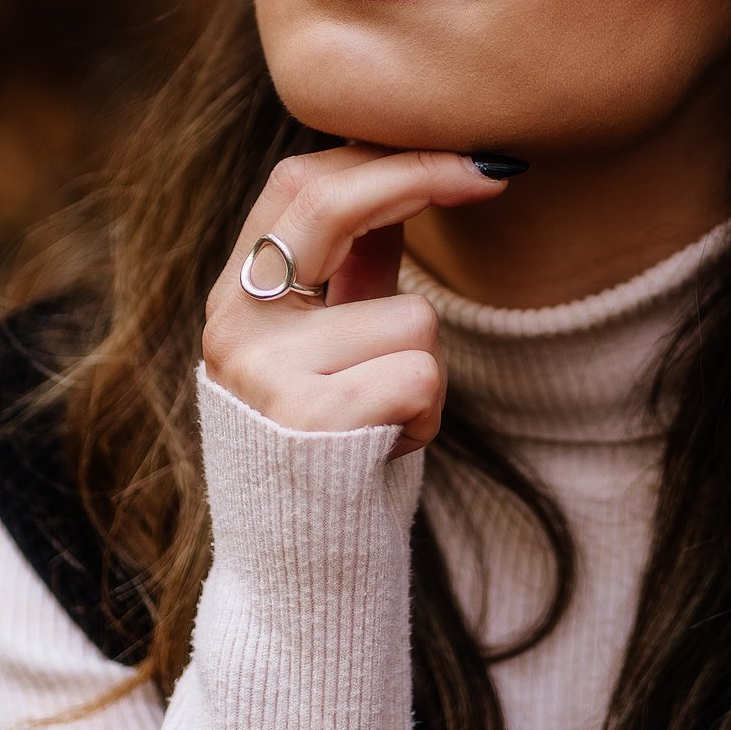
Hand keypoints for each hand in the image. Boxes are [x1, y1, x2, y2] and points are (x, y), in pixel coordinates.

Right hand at [201, 144, 510, 456]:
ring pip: (410, 315)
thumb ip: (356, 268)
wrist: (300, 575)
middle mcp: (234, 326)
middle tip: (496, 174)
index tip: (464, 153)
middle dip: (423, 176)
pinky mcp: (310, 421)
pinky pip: (420, 375)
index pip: (300, 183)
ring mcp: (263, 372)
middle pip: (331, 202)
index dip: (387, 155)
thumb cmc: (334, 450)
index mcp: (237, 296)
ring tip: (385, 419)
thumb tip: (408, 178)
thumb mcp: (338, 346)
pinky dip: (428, 413)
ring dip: (427, 370)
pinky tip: (387, 447)